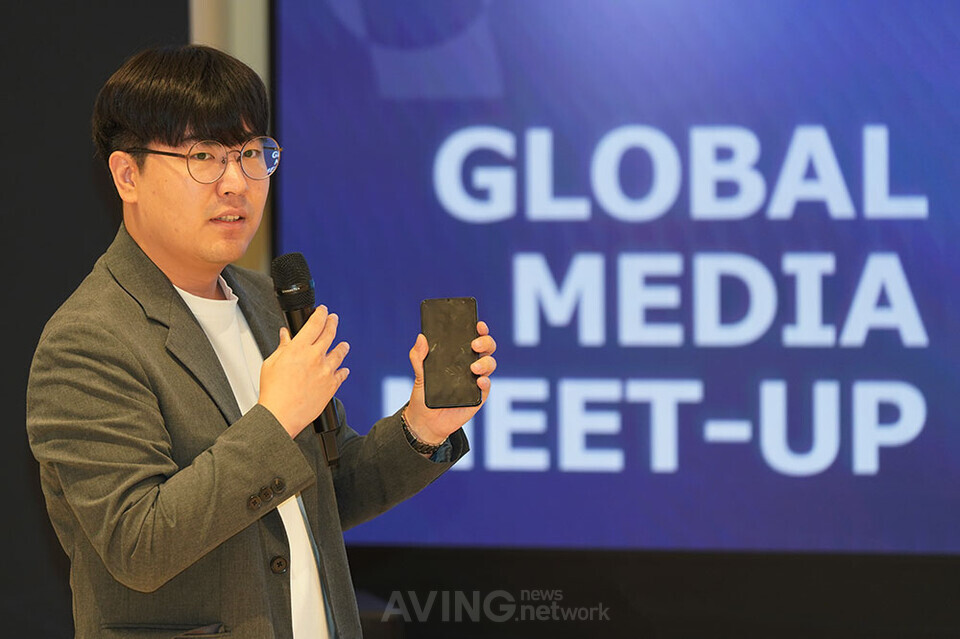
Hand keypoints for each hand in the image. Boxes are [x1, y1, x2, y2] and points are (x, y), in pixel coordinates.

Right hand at [258, 305, 349, 437]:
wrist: (281, 415)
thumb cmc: (273, 392)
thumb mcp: (271, 364)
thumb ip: (282, 347)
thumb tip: (286, 336)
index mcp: (299, 348)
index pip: (314, 323)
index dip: (320, 314)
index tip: (323, 310)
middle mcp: (315, 357)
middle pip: (329, 334)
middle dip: (332, 323)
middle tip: (334, 319)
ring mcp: (325, 371)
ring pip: (339, 353)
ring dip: (342, 346)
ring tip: (344, 344)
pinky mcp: (331, 386)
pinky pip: (341, 374)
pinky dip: (343, 370)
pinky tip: (344, 369)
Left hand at [404, 321, 496, 444]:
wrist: (425, 422)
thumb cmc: (424, 395)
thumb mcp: (419, 374)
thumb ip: (418, 356)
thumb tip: (421, 337)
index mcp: (458, 356)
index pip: (473, 338)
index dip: (479, 330)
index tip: (478, 324)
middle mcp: (470, 365)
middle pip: (487, 348)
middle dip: (485, 342)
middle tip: (474, 344)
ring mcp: (476, 380)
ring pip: (490, 365)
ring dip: (485, 363)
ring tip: (473, 368)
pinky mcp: (478, 397)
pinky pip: (486, 387)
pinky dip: (485, 382)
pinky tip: (479, 381)